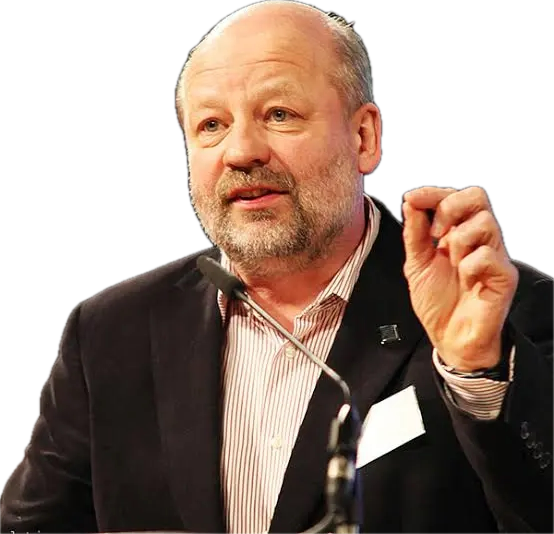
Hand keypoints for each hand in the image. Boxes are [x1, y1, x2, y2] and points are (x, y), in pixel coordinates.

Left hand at [401, 186, 518, 371]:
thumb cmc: (437, 302)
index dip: (433, 193)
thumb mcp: (416, 264)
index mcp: (458, 233)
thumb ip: (415, 234)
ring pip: (484, 222)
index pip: (454, 197)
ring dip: (458, 241)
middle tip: (435, 234)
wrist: (448, 338)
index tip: (411, 198)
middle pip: (477, 197)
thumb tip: (411, 202)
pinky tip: (465, 279)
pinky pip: (488, 255)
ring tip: (452, 264)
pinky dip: (470, 265)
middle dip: (450, 207)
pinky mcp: (504, 276)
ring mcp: (494, 256)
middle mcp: (479, 239)